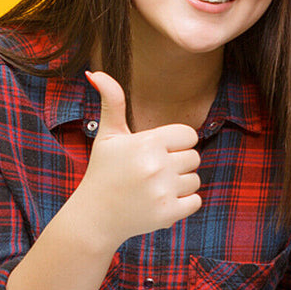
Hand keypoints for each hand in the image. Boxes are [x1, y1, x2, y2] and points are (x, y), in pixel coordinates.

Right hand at [78, 71, 201, 250]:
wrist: (94, 217)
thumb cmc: (104, 171)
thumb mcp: (108, 136)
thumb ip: (112, 102)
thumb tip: (95, 71)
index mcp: (147, 143)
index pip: (189, 135)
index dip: (175, 143)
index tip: (157, 152)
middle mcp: (156, 166)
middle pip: (194, 157)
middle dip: (177, 164)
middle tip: (152, 173)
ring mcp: (163, 191)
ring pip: (195, 180)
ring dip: (179, 185)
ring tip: (153, 188)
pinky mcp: (168, 213)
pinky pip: (196, 201)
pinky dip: (183, 204)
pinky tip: (159, 202)